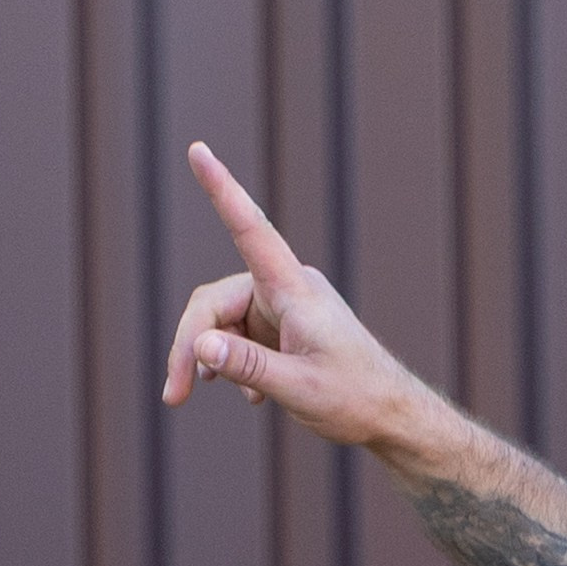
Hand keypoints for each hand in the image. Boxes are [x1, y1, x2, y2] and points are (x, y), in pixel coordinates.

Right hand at [160, 141, 428, 450]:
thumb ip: (248, 366)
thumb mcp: (299, 388)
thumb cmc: (355, 398)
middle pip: (213, 302)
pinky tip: (251, 396)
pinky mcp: (283, 326)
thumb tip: (200, 345)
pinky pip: (240, 335)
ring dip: (210, 359)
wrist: (392, 415)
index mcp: (294, 290)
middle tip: (174, 396)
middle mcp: (286, 288)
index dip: (221, 189)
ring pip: (221, 321)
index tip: (198, 150)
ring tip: (196, 394)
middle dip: (190, 347)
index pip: (250, 229)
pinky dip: (234, 363)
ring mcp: (283, 306)